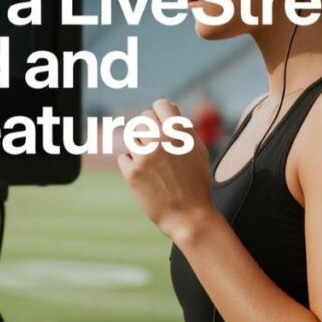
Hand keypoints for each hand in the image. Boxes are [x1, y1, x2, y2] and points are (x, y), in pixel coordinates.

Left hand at [117, 99, 215, 241]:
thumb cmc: (195, 183)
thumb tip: (168, 106)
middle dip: (149, 130)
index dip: (160, 114)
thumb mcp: (197, 151)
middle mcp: (162, 140)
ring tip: (153, 163)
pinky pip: (124, 157)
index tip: (161, 124)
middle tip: (157, 147)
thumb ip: (183, 127)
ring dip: (139, 147)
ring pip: (132, 136)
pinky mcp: (132, 172)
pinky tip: (146, 176)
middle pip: (143, 118)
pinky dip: (132, 165)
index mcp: (181, 133)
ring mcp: (145, 156)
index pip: (160, 105)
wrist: (188, 217)